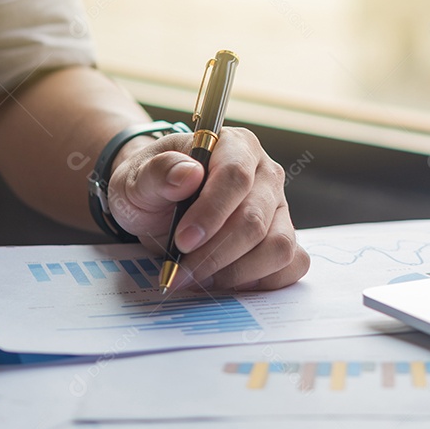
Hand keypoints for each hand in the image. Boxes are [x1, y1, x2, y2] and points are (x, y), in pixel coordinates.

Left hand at [105, 127, 308, 291]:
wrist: (156, 205)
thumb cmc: (152, 186)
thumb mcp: (137, 176)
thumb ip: (158, 173)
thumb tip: (188, 174)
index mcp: (235, 146)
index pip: (235, 176)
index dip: (211, 212)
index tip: (183, 240)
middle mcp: (265, 174)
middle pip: (255, 219)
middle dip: (215, 254)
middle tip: (180, 272)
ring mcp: (279, 208)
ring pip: (277, 246)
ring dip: (236, 272)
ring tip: (199, 278)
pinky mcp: (282, 236)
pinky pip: (291, 264)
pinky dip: (262, 282)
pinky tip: (226, 282)